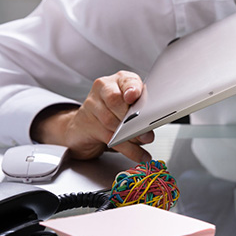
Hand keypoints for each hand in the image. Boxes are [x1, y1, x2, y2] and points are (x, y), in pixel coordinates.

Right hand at [31, 71, 153, 162]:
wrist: (84, 126)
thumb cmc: (114, 111)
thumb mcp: (131, 105)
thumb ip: (142, 110)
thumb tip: (151, 126)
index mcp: (119, 80)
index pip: (126, 81)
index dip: (131, 88)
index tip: (133, 96)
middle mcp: (104, 89)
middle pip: (115, 100)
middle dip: (132, 118)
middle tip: (146, 130)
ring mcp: (92, 106)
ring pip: (112, 121)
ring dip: (131, 135)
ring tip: (143, 141)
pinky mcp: (88, 125)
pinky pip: (110, 138)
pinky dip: (128, 149)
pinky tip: (139, 155)